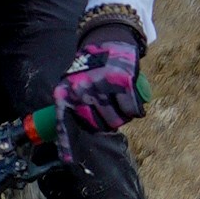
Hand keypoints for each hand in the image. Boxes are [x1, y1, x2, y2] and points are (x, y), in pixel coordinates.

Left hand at [52, 25, 142, 159]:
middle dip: (106, 123)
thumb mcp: (74, 83)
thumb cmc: (91, 67)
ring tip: (119, 101)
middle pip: (98, 127)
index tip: (69, 161)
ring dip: (121, 115)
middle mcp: (82, 91)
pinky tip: (131, 100)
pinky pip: (131, 110)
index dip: (68, 143)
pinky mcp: (122, 82)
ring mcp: (102, 87)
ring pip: (117, 121)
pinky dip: (134, 109)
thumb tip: (76, 137)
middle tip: (109, 109)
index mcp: (67, 92)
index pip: (65, 123)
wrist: (107, 37)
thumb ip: (74, 106)